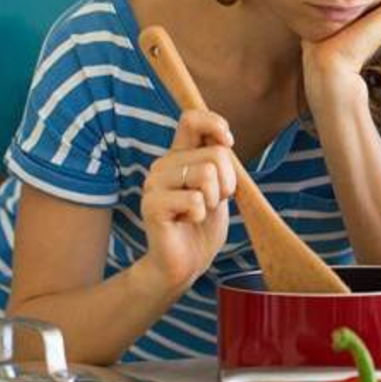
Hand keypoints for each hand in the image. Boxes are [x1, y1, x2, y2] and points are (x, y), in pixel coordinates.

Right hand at [139, 109, 237, 290]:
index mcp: (179, 156)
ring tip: (199, 212)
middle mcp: (163, 165)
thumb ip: (218, 162)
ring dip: (214, 200)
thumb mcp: (218, 187)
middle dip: (228, 182)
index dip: (216, 124)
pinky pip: (195, 201)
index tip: (229, 143)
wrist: (186, 262)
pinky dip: (200, 216)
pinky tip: (186, 223)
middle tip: (213, 202)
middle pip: (216, 154)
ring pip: (207, 174)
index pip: (192, 119)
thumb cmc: (203, 225)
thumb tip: (225, 140)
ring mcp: (154, 184)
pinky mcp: (152, 206)